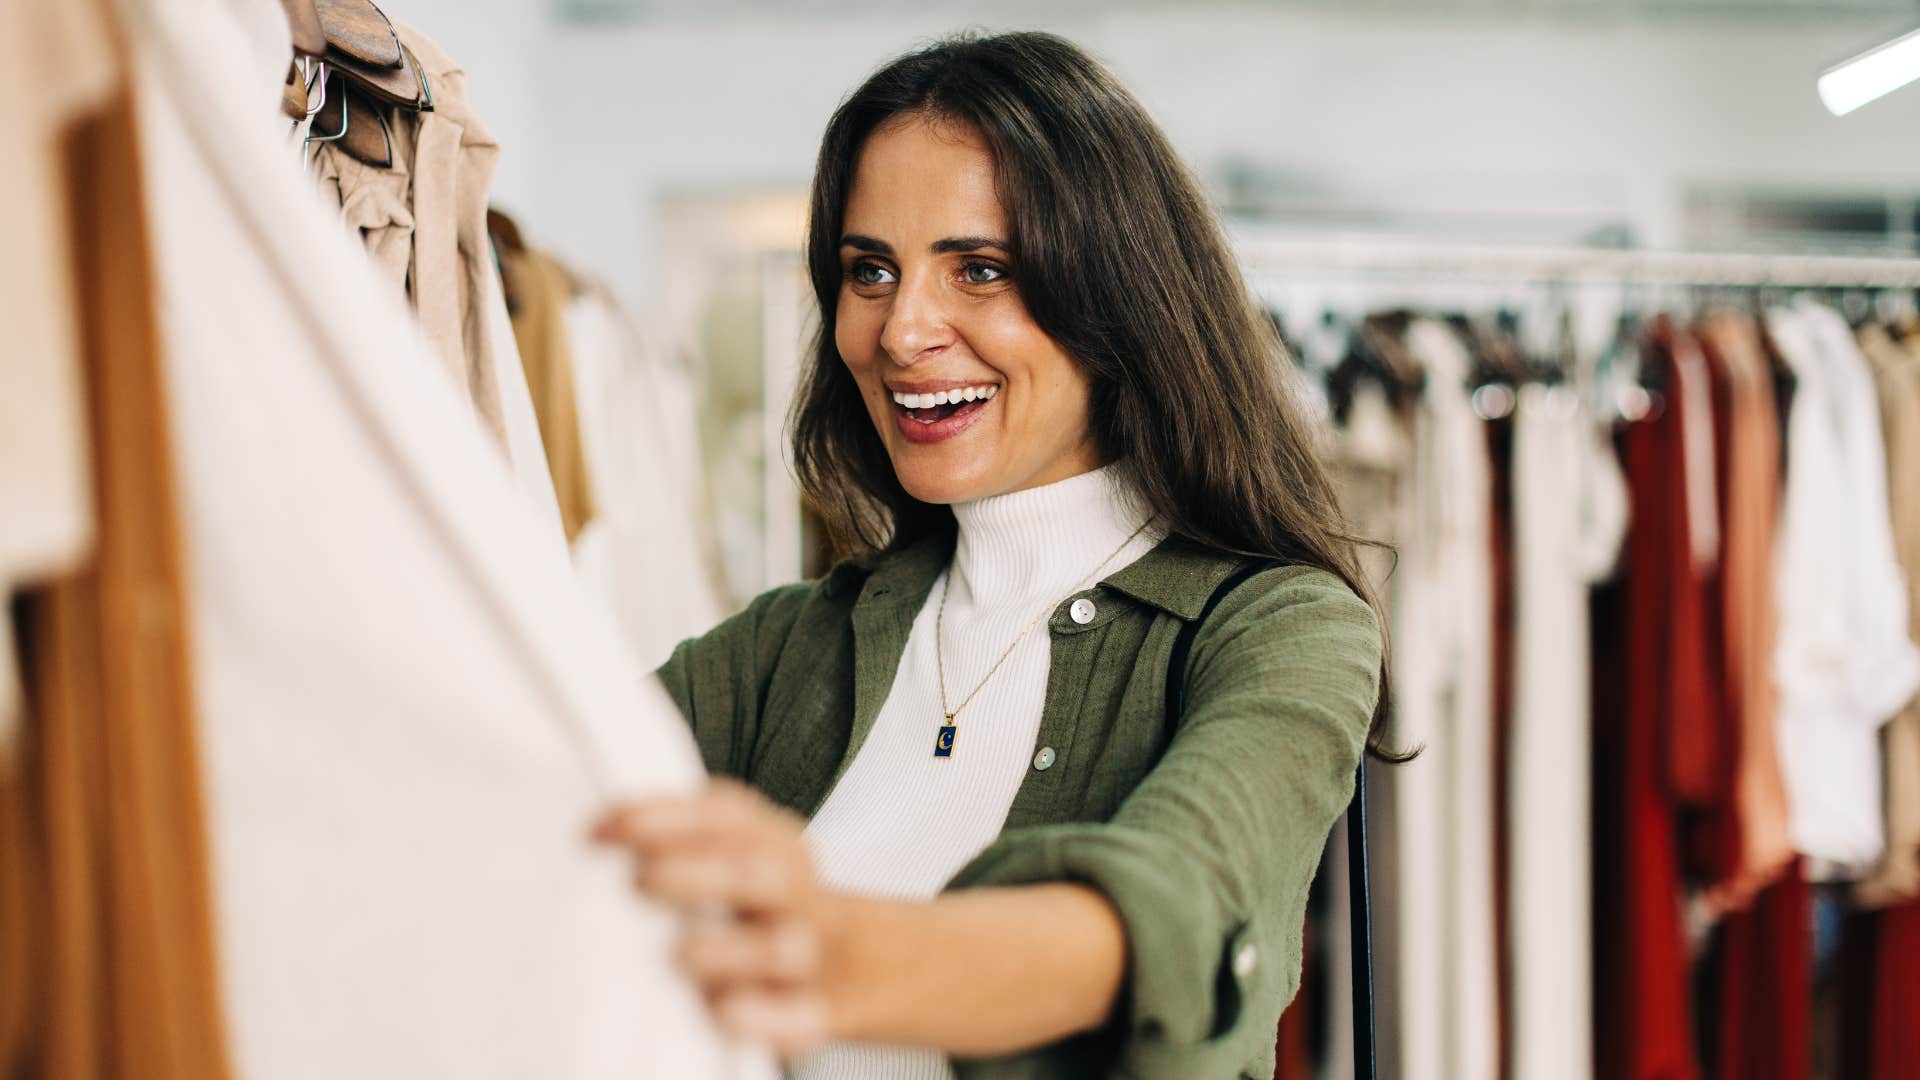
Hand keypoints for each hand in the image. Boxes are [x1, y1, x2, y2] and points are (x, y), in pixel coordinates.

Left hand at [592, 779, 840, 1056]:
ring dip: (726, 950)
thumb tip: (598, 834)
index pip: (728, 814)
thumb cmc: (762, 909)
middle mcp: (793, 892)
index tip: (602, 829)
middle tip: (640, 881)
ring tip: (679, 955)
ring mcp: (807, 952)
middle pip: (758, 872)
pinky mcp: (813, 1010)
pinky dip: (761, 1015)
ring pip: (781, 948)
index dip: (664, 815)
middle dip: (696, 872)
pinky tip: (723, 1009)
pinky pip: (797, 1016)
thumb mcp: (739, 858)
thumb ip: (683, 843)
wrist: (849, 963)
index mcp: (774, 843)